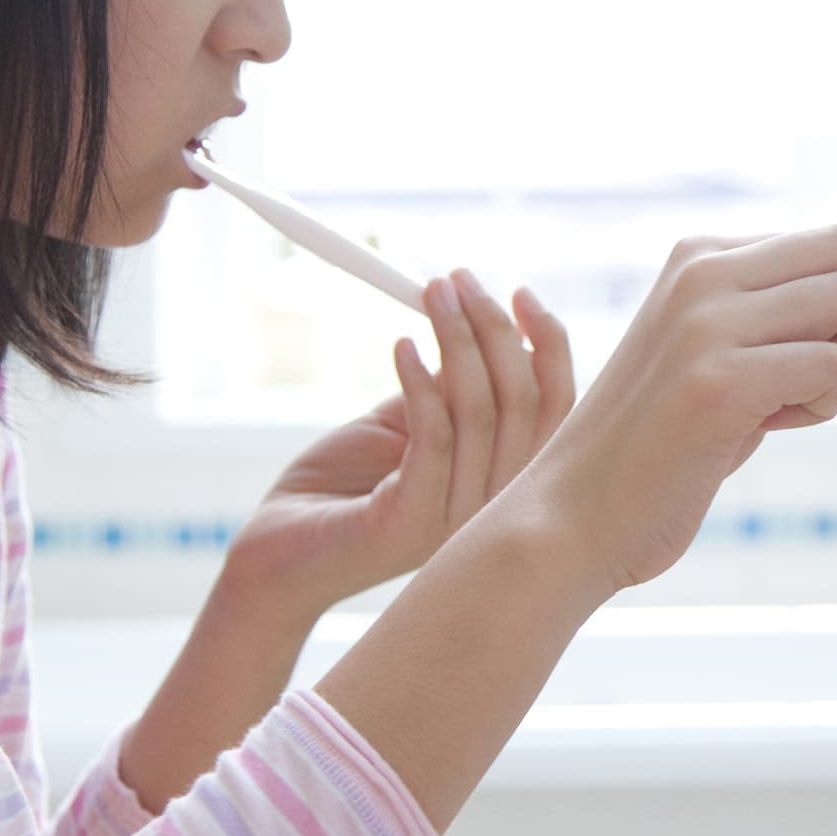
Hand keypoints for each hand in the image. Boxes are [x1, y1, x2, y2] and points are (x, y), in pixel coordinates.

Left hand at [212, 270, 574, 625]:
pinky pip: (432, 437)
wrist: (278, 555)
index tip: (520, 293)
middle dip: (496, 328)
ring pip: (480, 412)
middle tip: (458, 279)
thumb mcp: (409, 425)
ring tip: (430, 294)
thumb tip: (483, 324)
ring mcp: (457, 522)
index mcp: (508, 483)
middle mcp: (495, 508)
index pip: (558, 411)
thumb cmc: (344, 487)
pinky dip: (420, 381)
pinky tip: (401, 344)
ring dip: (457, 339)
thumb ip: (453, 390)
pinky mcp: (410, 521)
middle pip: (526, 402)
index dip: (550, 346)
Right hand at [510, 221, 836, 593]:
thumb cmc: (665, 453)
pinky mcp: (718, 379)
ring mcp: (708, 321)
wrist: (576, 518)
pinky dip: (821, 404)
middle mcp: (704, 272)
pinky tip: (764, 431)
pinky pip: (829, 367)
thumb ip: (792, 322)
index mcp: (702, 257)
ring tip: (797, 409)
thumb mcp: (729, 364)